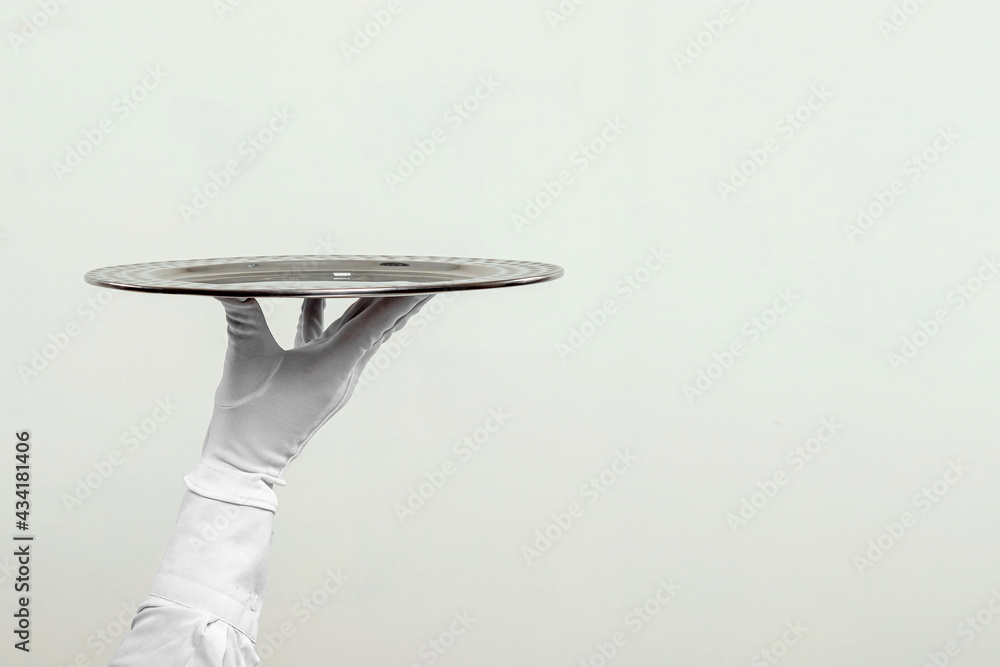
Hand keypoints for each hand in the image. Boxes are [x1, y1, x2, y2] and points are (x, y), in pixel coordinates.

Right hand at [192, 295, 431, 499]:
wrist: (246, 465)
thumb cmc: (250, 418)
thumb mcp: (245, 359)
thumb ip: (242, 317)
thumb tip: (228, 284)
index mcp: (336, 363)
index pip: (379, 320)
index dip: (404, 297)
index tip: (432, 282)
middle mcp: (345, 370)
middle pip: (379, 325)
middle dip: (401, 298)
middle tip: (425, 273)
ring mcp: (334, 377)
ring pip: (358, 332)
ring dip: (369, 305)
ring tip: (386, 280)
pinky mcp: (319, 382)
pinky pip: (331, 341)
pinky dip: (327, 318)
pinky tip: (315, 299)